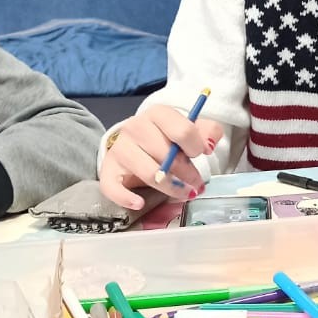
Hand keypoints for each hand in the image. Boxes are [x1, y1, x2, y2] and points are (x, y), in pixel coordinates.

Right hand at [99, 105, 224, 208]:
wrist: (134, 144)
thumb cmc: (165, 137)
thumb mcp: (188, 128)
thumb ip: (207, 131)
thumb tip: (209, 144)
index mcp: (157, 113)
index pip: (182, 130)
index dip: (196, 147)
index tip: (200, 154)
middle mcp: (135, 127)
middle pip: (168, 155)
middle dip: (188, 173)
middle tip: (197, 182)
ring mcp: (120, 149)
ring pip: (149, 173)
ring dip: (171, 188)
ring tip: (184, 193)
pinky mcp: (108, 170)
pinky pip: (113, 187)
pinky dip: (127, 198)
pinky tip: (139, 203)